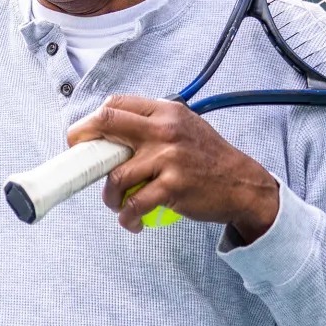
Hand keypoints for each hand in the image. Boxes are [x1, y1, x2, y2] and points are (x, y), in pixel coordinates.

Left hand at [67, 95, 279, 240]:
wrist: (243, 184)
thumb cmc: (209, 158)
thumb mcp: (185, 126)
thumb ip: (152, 124)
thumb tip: (112, 130)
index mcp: (165, 111)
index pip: (116, 104)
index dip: (91, 121)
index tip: (82, 138)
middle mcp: (164, 130)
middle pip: (107, 124)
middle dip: (84, 143)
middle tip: (81, 163)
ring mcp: (169, 158)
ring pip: (116, 175)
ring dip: (110, 195)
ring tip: (118, 204)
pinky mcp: (173, 186)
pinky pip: (136, 203)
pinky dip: (127, 216)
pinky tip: (132, 221)